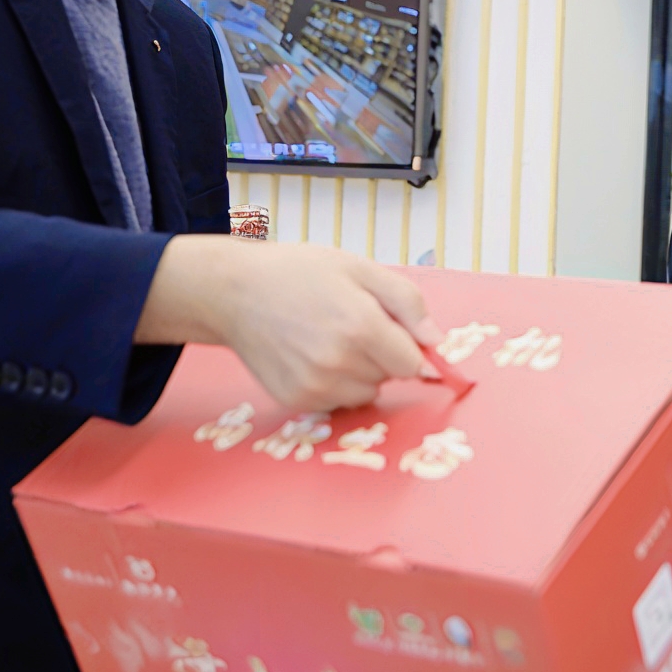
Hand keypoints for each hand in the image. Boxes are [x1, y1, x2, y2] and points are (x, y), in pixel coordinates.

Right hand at [134, 237, 439, 411]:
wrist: (235, 292)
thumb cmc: (299, 273)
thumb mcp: (360, 269)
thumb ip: (407, 303)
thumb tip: (437, 342)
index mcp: (361, 326)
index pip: (414, 364)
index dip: (408, 347)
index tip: (393, 332)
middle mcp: (339, 363)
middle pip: (390, 378)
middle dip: (382, 355)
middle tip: (350, 323)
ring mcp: (316, 386)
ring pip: (366, 394)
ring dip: (360, 373)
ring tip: (330, 339)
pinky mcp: (297, 401)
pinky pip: (337, 403)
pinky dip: (334, 385)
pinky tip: (312, 356)